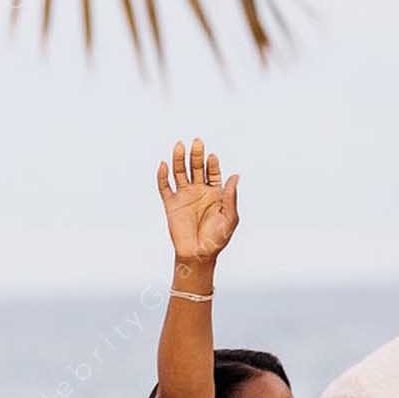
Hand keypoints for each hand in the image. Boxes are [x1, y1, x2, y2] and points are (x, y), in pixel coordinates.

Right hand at [157, 137, 238, 269]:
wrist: (198, 255)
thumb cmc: (217, 239)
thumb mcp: (230, 218)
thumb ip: (231, 197)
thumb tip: (235, 176)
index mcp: (214, 192)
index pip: (212, 171)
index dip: (212, 163)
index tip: (211, 157)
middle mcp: (198, 190)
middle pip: (195, 167)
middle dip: (196, 154)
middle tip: (197, 142)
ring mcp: (184, 195)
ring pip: (179, 172)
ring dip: (179, 158)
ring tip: (180, 145)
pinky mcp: (170, 203)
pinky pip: (164, 186)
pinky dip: (162, 175)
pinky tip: (164, 164)